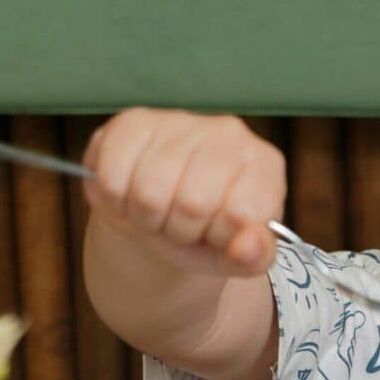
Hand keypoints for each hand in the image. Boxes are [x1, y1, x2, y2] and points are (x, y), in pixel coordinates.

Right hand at [82, 108, 284, 275]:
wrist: (161, 215)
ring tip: (158, 212)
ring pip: (149, 191)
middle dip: (180, 230)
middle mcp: (230, 133)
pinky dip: (117, 201)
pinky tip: (131, 194)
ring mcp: (182, 121)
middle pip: (193, 202)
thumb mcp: (237, 257)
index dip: (219, 237)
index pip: (241, 213)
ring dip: (147, 218)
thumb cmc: (207, 235)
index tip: (216, 234)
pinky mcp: (134, 121)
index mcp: (265, 165)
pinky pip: (114, 177)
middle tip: (181, 225)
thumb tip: (247, 248)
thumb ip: (254, 258)